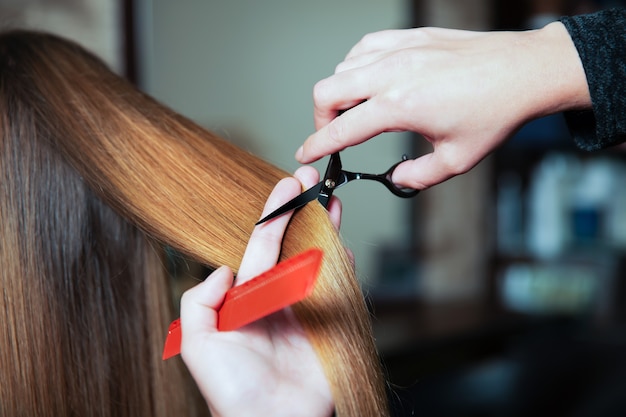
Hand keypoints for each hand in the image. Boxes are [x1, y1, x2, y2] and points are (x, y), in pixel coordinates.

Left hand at [179, 166, 335, 416]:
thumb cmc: (232, 392)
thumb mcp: (198, 346)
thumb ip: (199, 302)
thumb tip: (222, 267)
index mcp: (247, 296)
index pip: (262, 244)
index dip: (274, 213)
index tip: (286, 185)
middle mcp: (276, 296)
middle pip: (292, 243)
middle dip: (301, 210)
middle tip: (311, 178)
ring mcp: (304, 308)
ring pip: (318, 258)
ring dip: (326, 229)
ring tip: (332, 200)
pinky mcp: (329, 324)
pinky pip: (340, 289)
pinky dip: (345, 266)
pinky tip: (345, 247)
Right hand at [297, 22, 589, 189]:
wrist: (524, 72)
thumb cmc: (495, 114)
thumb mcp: (456, 160)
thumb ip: (417, 176)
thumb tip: (396, 179)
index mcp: (400, 107)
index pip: (341, 129)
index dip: (317, 145)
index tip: (306, 154)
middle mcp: (393, 73)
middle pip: (327, 91)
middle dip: (321, 118)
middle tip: (334, 134)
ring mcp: (400, 50)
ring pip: (343, 66)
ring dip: (340, 92)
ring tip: (357, 110)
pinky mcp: (410, 37)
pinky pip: (365, 47)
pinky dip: (357, 65)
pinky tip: (371, 79)